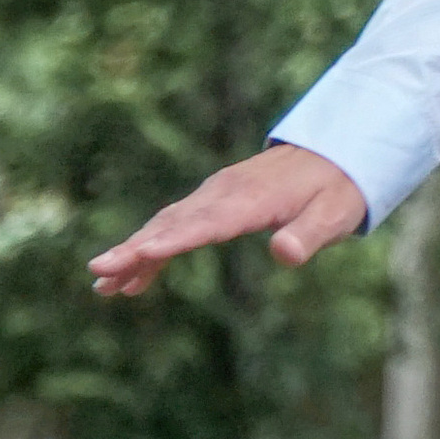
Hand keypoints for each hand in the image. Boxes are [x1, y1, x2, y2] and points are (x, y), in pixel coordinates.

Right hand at [88, 144, 367, 297]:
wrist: (338, 153)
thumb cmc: (339, 189)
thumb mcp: (335, 214)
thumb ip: (310, 234)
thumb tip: (286, 255)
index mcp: (252, 199)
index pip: (207, 223)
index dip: (173, 240)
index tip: (140, 254)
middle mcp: (226, 193)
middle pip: (174, 223)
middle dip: (136, 248)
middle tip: (100, 272)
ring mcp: (216, 194)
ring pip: (167, 223)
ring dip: (135, 251)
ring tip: (103, 285)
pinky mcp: (215, 200)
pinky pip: (177, 224)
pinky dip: (153, 248)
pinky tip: (134, 279)